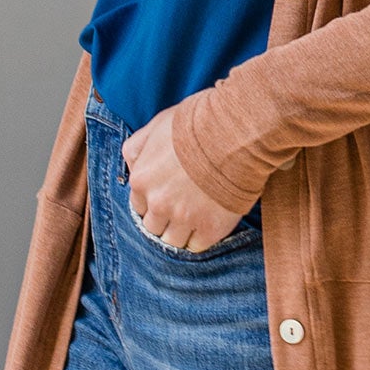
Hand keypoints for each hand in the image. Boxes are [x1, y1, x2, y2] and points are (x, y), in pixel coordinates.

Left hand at [122, 103, 245, 251]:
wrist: (235, 134)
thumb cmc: (198, 123)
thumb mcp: (157, 125)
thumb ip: (138, 148)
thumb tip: (134, 166)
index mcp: (142, 180)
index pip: (139, 206)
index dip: (153, 201)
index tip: (167, 195)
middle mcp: (158, 203)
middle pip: (153, 227)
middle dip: (165, 218)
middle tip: (183, 206)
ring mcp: (184, 218)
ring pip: (173, 241)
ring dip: (181, 231)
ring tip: (196, 216)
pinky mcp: (210, 229)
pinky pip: (196, 246)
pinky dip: (200, 237)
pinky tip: (208, 222)